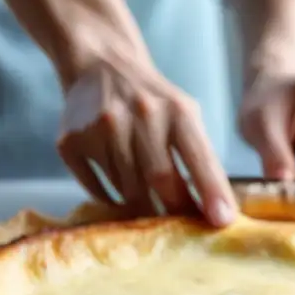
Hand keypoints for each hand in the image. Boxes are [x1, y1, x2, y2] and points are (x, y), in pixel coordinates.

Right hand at [56, 61, 236, 226]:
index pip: (198, 157)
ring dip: (140, 204)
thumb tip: (215, 209)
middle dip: (173, 210)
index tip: (222, 221)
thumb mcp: (184, 114)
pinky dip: (110, 200)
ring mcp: (102, 127)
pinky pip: (96, 188)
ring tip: (146, 205)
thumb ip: (198, 155)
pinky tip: (118, 196)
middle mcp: (140, 115)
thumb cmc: (152, 100)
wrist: (101, 66)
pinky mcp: (72, 140)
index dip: (211, 190)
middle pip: (160, 178)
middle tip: (178, 228)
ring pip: (126, 188)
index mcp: (177, 110)